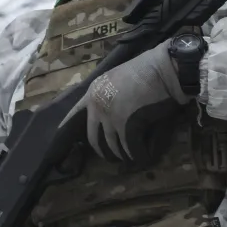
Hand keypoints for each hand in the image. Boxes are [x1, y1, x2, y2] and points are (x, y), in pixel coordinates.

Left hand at [72, 41, 189, 161]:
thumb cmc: (145, 70)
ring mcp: (110, 117)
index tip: (63, 139)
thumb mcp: (117, 79)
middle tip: (109, 156)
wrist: (163, 69)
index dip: (69, 127)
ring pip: (112, 145)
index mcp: (93, 92)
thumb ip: (108, 95)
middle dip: (102, 150)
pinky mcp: (127, 126)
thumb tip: (109, 114)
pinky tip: (142, 157)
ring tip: (128, 158)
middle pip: (94, 137)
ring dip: (121, 154)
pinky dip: (137, 155)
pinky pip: (130, 148)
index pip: (75, 114)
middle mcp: (97, 106)